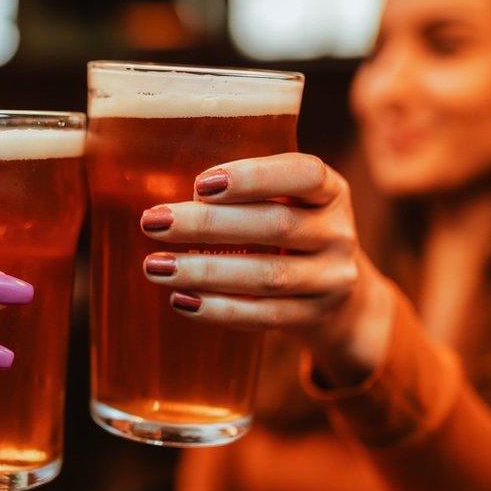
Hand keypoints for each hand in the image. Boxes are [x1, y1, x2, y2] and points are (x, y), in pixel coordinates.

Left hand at [139, 153, 395, 380]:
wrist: (333, 290)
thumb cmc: (287, 225)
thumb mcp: (283, 197)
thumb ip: (241, 189)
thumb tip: (165, 196)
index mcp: (331, 190)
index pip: (303, 174)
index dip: (253, 176)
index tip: (200, 184)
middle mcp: (339, 233)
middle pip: (275, 226)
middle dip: (208, 224)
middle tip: (151, 222)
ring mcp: (331, 279)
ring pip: (267, 276)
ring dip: (204, 271)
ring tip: (155, 266)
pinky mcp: (313, 316)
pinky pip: (263, 316)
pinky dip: (219, 309)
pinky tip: (180, 300)